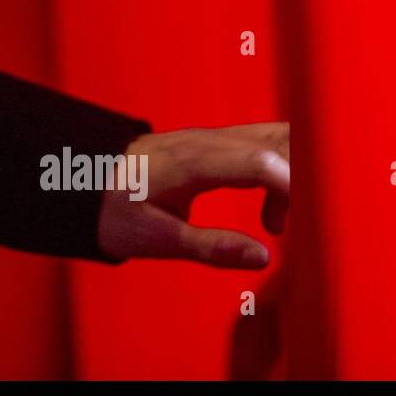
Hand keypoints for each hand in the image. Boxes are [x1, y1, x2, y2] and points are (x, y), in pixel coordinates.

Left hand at [97, 122, 288, 267]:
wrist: (87, 180)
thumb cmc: (115, 210)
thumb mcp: (157, 239)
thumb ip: (210, 247)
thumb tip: (263, 256)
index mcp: (191, 162)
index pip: (259, 161)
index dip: (291, 187)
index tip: (302, 222)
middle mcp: (207, 142)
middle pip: (279, 140)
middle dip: (308, 178)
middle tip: (303, 223)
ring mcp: (214, 138)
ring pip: (277, 138)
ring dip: (298, 175)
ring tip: (282, 221)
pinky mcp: (218, 144)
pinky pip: (266, 147)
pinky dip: (284, 174)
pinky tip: (271, 214)